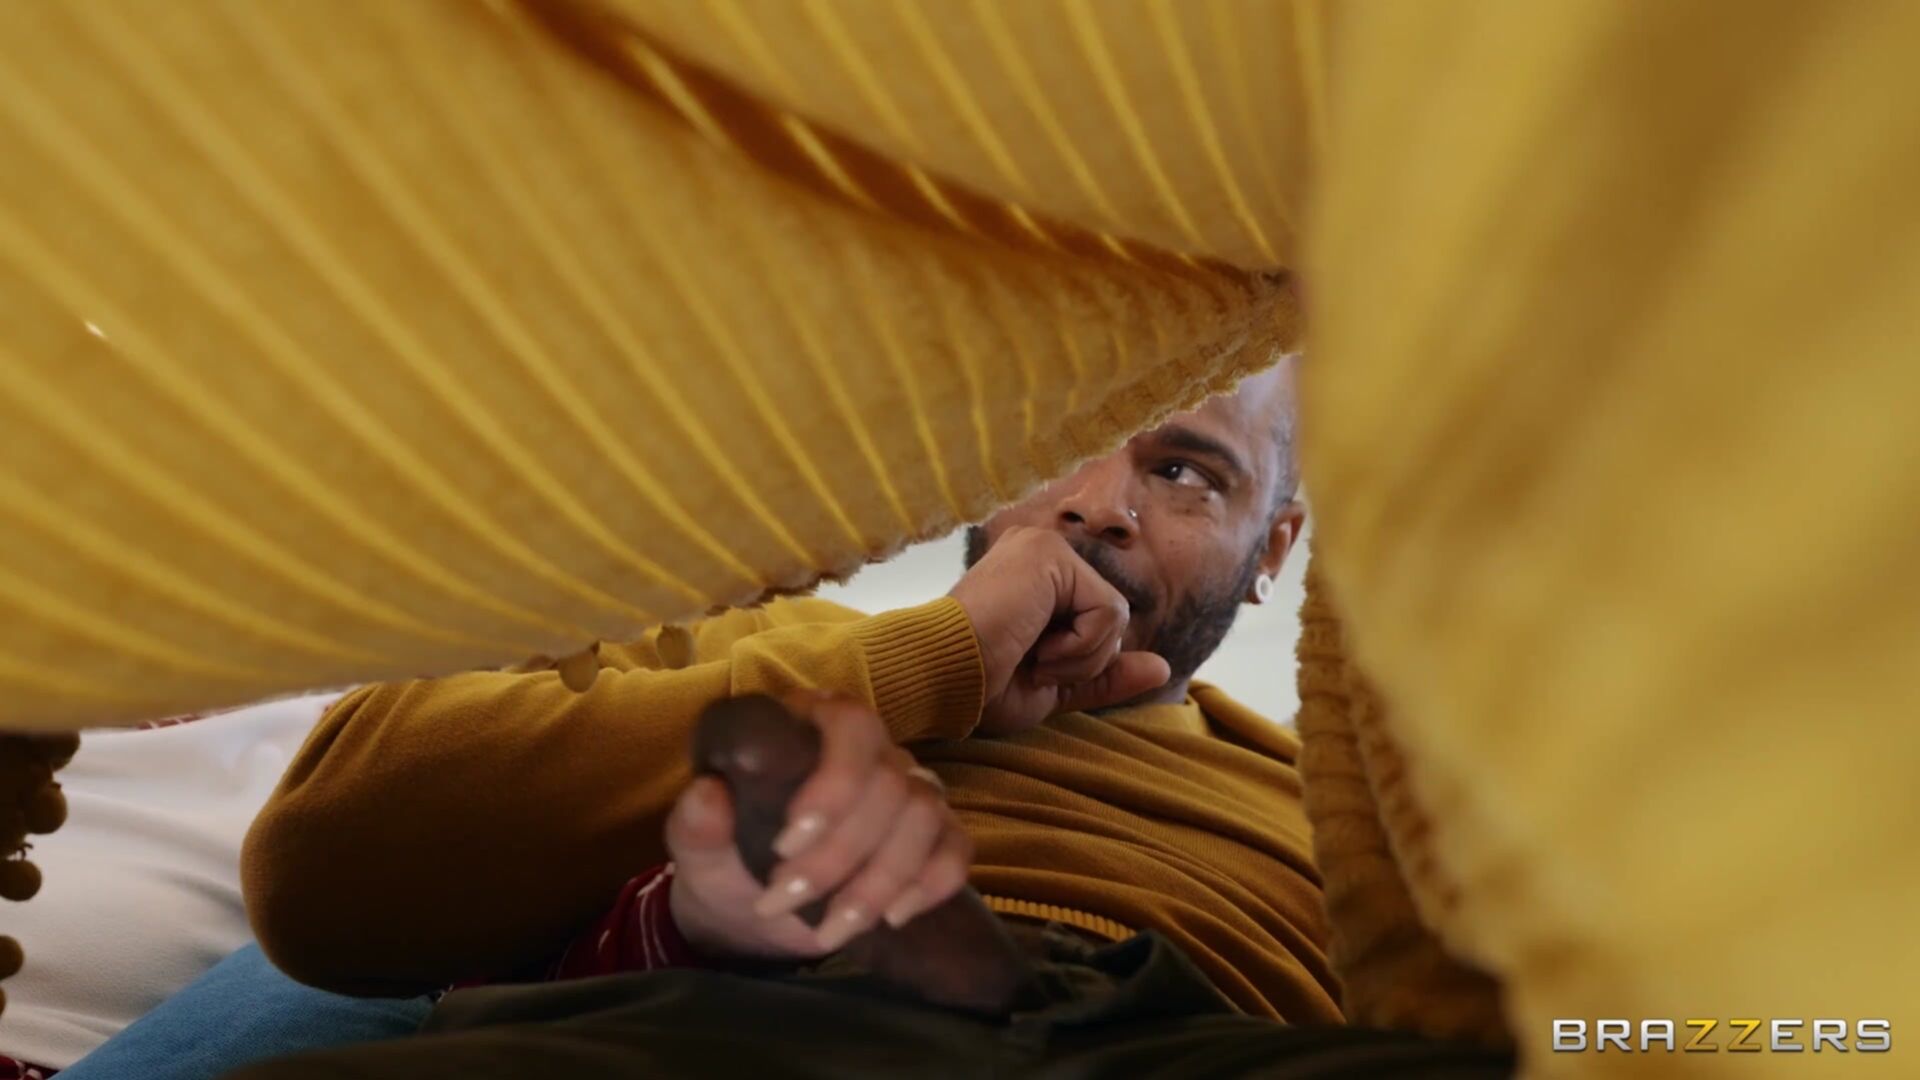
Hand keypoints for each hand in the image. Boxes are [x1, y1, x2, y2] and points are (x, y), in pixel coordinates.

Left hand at [666, 694, 972, 961]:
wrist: (751, 913)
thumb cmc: (727, 863)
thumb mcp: (698, 851)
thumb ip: (696, 823)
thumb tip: (707, 794)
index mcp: (812, 726)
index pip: (851, 724)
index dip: (832, 783)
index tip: (786, 844)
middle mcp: (873, 750)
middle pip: (889, 784)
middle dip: (837, 856)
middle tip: (780, 901)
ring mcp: (910, 791)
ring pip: (925, 817)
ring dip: (877, 882)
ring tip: (826, 929)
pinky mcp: (935, 838)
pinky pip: (958, 850)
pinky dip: (930, 885)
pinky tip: (891, 918)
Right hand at [948, 527, 1170, 735]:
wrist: (942, 678)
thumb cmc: (980, 685)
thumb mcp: (1055, 685)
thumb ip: (1105, 674)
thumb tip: (1163, 668)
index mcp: (1037, 577)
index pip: (1098, 620)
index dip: (1079, 661)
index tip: (1028, 667)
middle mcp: (1041, 552)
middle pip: (1111, 618)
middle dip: (1081, 659)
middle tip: (1029, 662)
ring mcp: (1045, 547)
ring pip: (1116, 616)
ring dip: (1078, 656)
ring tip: (1029, 653)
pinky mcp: (1050, 554)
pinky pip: (1109, 612)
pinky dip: (1080, 646)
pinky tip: (1035, 644)